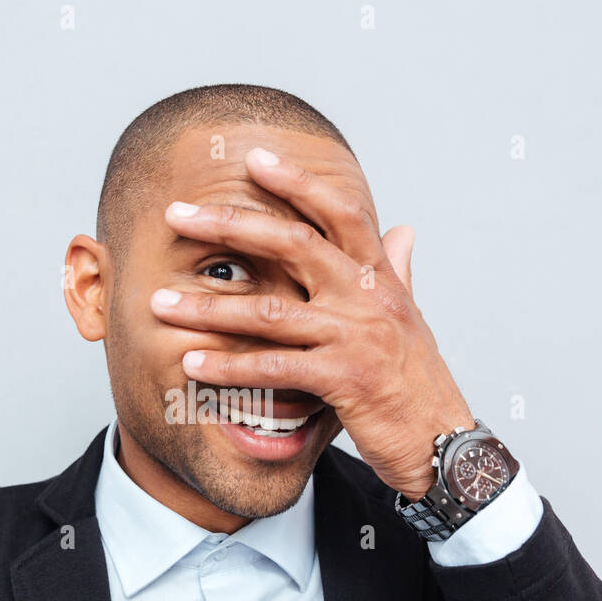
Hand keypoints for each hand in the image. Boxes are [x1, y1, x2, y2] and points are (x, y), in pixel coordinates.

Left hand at [149, 146, 474, 500]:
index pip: (339, 213)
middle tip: (176, 215)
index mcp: (382, 277)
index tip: (254, 159)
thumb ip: (397, 272)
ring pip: (270, 311)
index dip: (298, 182)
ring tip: (158, 305)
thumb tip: (403, 229)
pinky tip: (191, 366)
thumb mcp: (411, 318)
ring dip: (208, 308)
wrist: (443, 441)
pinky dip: (229, 367)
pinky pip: (274, 367)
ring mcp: (356, 336)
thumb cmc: (419, 381)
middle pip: (293, 244)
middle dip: (229, 225)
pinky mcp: (344, 379)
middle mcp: (370, 298)